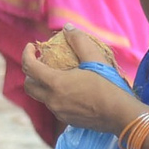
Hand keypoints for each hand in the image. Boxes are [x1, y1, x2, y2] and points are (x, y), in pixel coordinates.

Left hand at [21, 27, 140, 131]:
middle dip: (30, 73)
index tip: (31, 47)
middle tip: (41, 62)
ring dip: (44, 85)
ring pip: (42, 97)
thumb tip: (67, 27)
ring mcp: (58, 112)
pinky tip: (71, 90)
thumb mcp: (95, 59)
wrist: (121, 115)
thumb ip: (79, 41)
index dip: (27, 54)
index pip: (29, 67)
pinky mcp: (67, 120)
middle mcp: (52, 100)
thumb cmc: (108, 85)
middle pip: (29, 86)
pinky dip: (56, 95)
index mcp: (55, 83)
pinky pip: (55, 106)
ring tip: (58, 74)